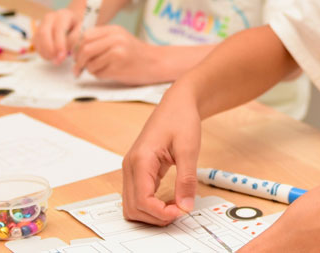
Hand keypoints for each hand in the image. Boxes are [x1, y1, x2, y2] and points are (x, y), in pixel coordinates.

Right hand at [33, 8, 80, 63]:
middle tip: (57, 61)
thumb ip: (75, 39)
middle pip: (44, 33)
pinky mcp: (37, 32)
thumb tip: (66, 52)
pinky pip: (35, 43)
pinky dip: (41, 52)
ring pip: (38, 38)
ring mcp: (41, 24)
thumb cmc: (78, 26)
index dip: (59, 44)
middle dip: (49, 49)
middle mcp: (50, 18)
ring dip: (45, 52)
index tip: (63, 56)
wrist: (72, 20)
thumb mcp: (82, 30)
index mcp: (63, 15)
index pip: (58, 29)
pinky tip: (50, 57)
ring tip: (55, 60)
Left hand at [72, 24, 161, 83]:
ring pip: (90, 63)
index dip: (76, 46)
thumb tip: (74, 49)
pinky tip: (110, 73)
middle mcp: (116, 39)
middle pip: (85, 48)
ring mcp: (118, 53)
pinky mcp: (119, 68)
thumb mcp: (120, 38)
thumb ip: (100, 39)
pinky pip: (98, 73)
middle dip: (79, 61)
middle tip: (78, 68)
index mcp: (114, 30)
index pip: (85, 35)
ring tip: (100, 69)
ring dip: (90, 69)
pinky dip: (99, 75)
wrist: (156, 63)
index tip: (76, 55)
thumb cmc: (135, 53)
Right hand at [122, 86, 200, 224]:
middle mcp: (131, 166)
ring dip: (152, 213)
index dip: (161, 213)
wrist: (177, 103)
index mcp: (140, 160)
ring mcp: (132, 168)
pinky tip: (170, 200)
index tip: (181, 211)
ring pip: (133, 205)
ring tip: (176, 206)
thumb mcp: (188, 148)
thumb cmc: (181, 119)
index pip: (142, 200)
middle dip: (155, 216)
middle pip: (133, 207)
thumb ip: (186, 179)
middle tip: (180, 210)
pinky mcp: (138, 170)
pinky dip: (152, 204)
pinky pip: (139, 195)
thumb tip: (185, 206)